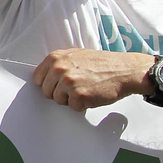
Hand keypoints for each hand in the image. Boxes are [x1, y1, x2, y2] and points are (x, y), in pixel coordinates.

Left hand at [32, 49, 152, 111]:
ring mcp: (68, 83)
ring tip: (85, 89)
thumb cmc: (101, 63)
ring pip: (59, 101)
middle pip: (47, 92)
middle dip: (60, 93)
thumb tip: (45, 76)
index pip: (38, 79)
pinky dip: (83, 105)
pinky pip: (74, 107)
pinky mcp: (79, 96)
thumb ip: (58, 64)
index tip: (57, 85)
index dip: (49, 84)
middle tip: (76, 88)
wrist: (124, 70)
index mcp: (55, 58)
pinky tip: (92, 95)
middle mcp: (59, 69)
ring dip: (72, 99)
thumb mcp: (75, 55)